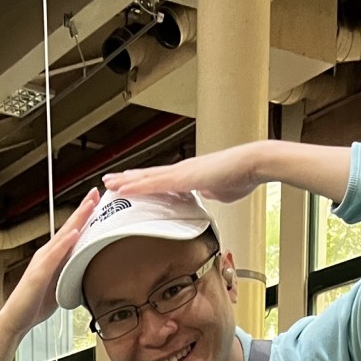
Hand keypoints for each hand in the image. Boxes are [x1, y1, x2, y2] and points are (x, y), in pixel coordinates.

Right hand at [0, 190, 101, 335]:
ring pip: (62, 236)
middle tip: (96, 192)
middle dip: (83, 209)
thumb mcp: (60, 286)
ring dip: (77, 220)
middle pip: (68, 228)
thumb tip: (87, 269)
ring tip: (89, 205)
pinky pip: (54, 256)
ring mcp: (42, 262)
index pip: (72, 233)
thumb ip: (71, 273)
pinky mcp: (38, 274)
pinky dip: (64, 243)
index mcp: (54, 257)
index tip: (97, 202)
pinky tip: (74, 233)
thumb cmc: (34, 304)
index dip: (84, 217)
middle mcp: (47, 254)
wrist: (15, 320)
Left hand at [105, 142, 267, 204]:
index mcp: (189, 175)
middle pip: (148, 176)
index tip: (131, 185)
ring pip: (146, 178)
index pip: (160, 180)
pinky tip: (123, 188)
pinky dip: (137, 186)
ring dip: (126, 182)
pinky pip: (154, 184)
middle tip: (110, 182)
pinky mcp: (182, 178)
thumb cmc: (241, 176)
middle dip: (128, 180)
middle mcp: (181, 171)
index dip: (144, 183)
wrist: (251, 165)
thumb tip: (206, 196)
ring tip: (109, 184)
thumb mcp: (221, 191)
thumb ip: (210, 193)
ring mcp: (180, 173)